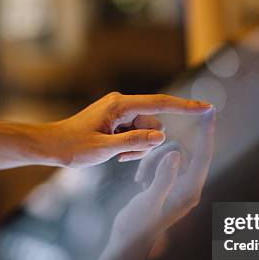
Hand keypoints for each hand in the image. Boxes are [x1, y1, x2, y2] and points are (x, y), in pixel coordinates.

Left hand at [42, 92, 211, 167]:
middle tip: (121, 155)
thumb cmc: (73, 147)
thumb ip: (134, 142)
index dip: (186, 106)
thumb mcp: (104, 149)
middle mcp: (122, 105)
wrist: (51, 146)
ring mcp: (120, 112)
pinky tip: (114, 153)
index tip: (207, 107)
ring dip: (136, 147)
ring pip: (145, 132)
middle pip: (153, 124)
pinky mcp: (117, 120)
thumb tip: (162, 136)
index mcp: (120, 106)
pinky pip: (135, 134)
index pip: (160, 104)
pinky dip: (130, 146)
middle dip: (145, 142)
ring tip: (115, 155)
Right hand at [111, 108, 215, 247]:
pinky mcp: (168, 185)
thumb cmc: (138, 225)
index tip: (210, 110)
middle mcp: (189, 187)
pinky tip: (139, 182)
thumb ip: (164, 178)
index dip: (207, 132)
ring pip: (171, 155)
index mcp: (190, 191)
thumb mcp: (149, 201)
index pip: (203, 156)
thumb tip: (175, 154)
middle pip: (184, 153)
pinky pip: (163, 163)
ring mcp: (179, 186)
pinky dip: (150, 166)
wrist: (128, 241)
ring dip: (152, 160)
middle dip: (162, 154)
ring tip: (139, 180)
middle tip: (143, 175)